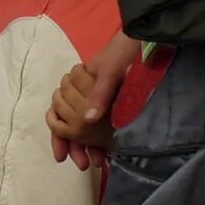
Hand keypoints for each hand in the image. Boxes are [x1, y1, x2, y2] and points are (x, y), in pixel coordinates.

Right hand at [45, 30, 134, 166]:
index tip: (62, 158)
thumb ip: (99, 94)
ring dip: (91, 144)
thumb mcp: (110, 71)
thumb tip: (88, 120)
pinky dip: (104, 137)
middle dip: (78, 147)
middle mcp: (84, 96)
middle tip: (85, 166)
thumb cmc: (123, 50)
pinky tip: (110, 149)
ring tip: (99, 162)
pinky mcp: (116, 103)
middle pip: (73, 126)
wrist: (144, 38)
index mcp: (76, 87)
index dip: (60, 138)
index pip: (60, 118)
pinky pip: (105, 124)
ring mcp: (100, 100)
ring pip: (88, 128)